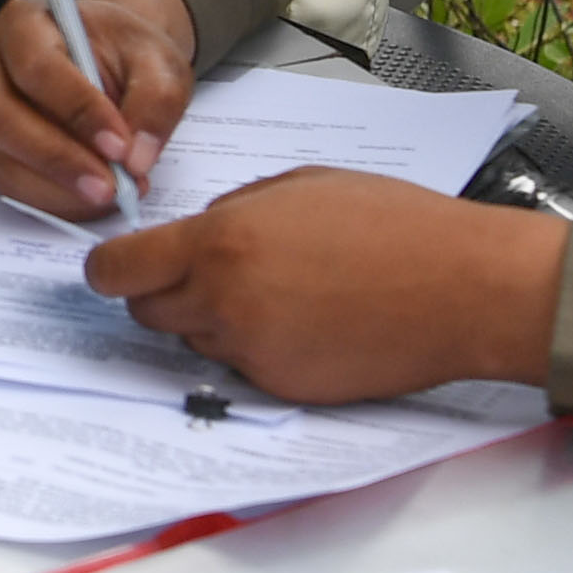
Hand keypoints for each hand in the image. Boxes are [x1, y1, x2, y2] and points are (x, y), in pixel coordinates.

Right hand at [0, 0, 197, 218]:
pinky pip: (4, 180)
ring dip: (54, 188)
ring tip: (109, 195)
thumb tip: (136, 158)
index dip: (77, 111)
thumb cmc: (123, 53)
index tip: (120, 147)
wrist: (105, 60)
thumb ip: (156, 101)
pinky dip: (49, 199)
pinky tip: (88, 199)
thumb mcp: (158, 61)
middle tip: (110, 187)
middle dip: (58, 160)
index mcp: (24, 22)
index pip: (37, 68)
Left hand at [77, 171, 565, 402]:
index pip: (116, 271)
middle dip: (164, 294)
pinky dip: (258, 348)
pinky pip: (241, 367)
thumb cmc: (397, 227)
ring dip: (215, 320)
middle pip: (146, 312)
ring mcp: (251, 351)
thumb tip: (193, 232)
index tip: (112, 270)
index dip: (109, 271)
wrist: (464, 288)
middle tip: (208, 275)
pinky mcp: (281, 386)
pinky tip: (308, 322)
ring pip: (195, 341)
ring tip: (282, 292)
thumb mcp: (299, 185)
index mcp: (220, 243)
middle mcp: (224, 302)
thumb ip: (232, 210)